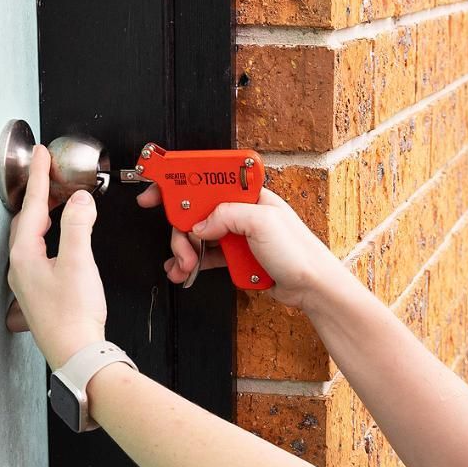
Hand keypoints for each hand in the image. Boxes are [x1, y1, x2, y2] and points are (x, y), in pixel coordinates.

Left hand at [6, 145, 108, 368]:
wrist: (76, 353)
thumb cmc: (74, 314)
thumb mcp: (79, 262)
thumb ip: (79, 226)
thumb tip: (81, 200)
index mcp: (24, 255)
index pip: (33, 206)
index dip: (40, 177)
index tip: (40, 154)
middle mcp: (20, 267)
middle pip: (26, 220)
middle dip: (38, 194)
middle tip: (48, 172)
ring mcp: (27, 281)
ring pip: (31, 237)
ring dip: (43, 215)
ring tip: (56, 199)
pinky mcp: (39, 292)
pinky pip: (39, 251)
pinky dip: (49, 234)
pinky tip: (60, 239)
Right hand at [136, 184, 337, 309]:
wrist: (311, 287)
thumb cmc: (299, 252)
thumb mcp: (262, 223)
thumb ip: (227, 215)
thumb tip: (200, 223)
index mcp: (248, 194)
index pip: (207, 179)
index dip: (179, 182)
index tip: (156, 190)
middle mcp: (241, 211)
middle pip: (196, 211)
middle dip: (181, 229)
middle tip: (180, 247)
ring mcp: (238, 234)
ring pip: (198, 236)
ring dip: (185, 251)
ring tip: (183, 266)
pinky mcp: (236, 255)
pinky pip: (206, 255)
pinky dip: (192, 262)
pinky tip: (184, 270)